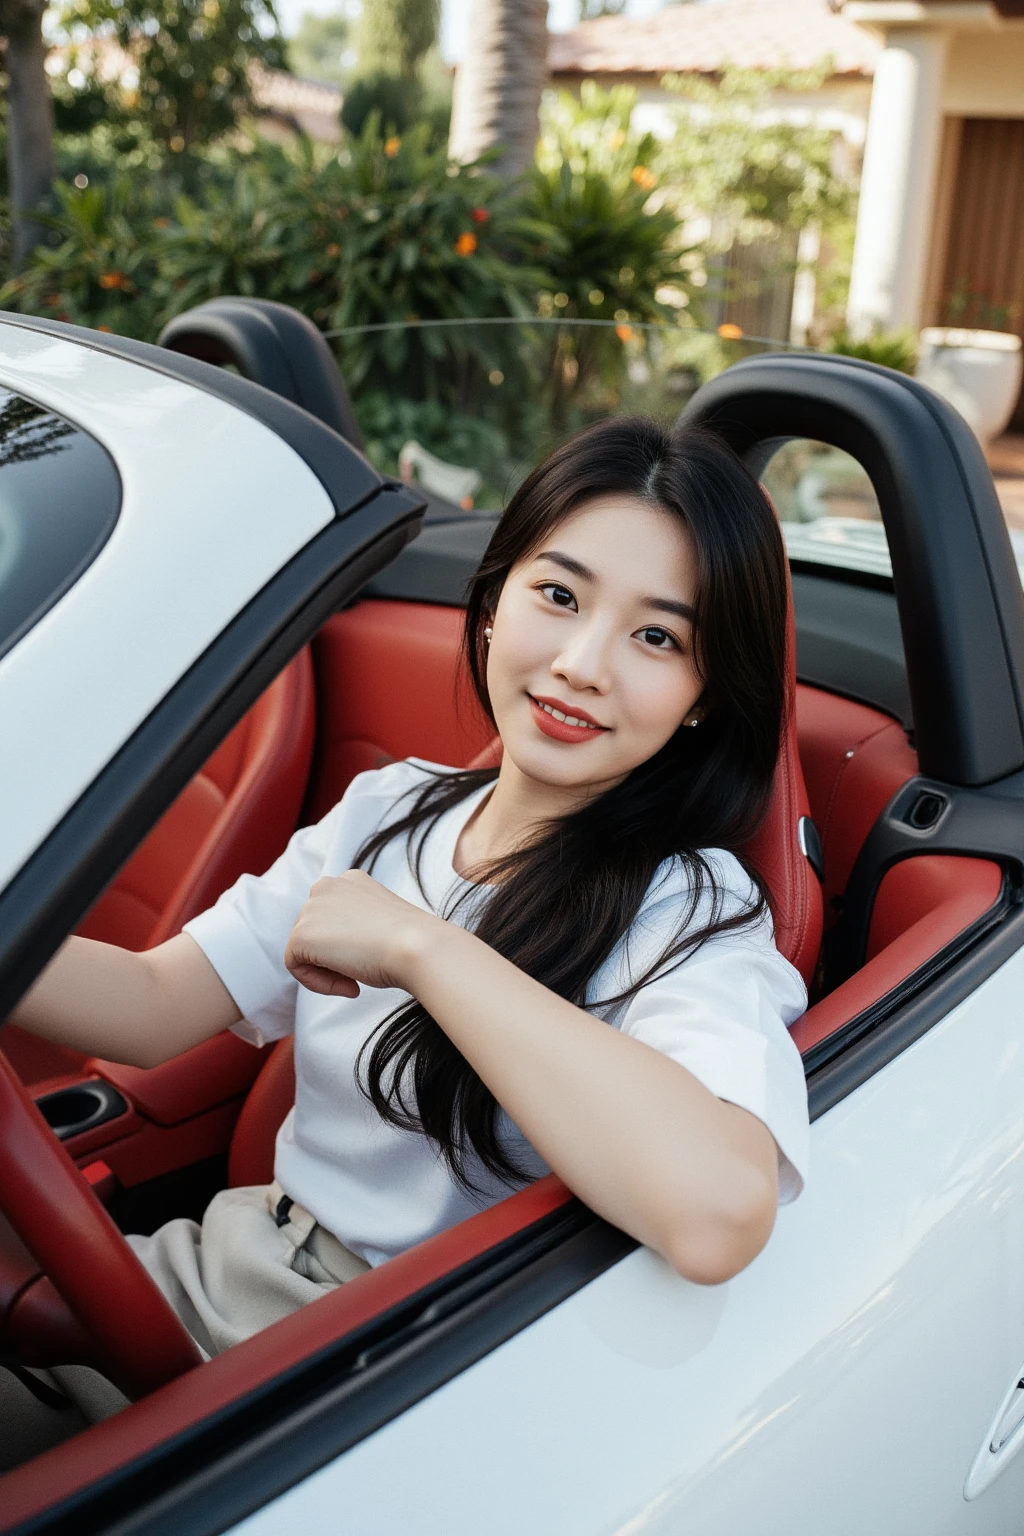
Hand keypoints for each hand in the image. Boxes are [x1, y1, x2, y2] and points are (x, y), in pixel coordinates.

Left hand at [284, 870, 437, 997]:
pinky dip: (318, 983)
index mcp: (350, 881)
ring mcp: (311, 908)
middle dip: (333, 957)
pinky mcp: (301, 934)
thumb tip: (340, 946)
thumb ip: (357, 925)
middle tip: (362, 971)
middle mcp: (327, 886)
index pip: (331, 917)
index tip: (369, 958)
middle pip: (314, 932)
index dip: (346, 945)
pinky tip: (349, 984)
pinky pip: (295, 966)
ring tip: (357, 979)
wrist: (417, 946)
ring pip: (303, 949)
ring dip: (327, 971)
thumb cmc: (410, 941)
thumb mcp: (381, 922)